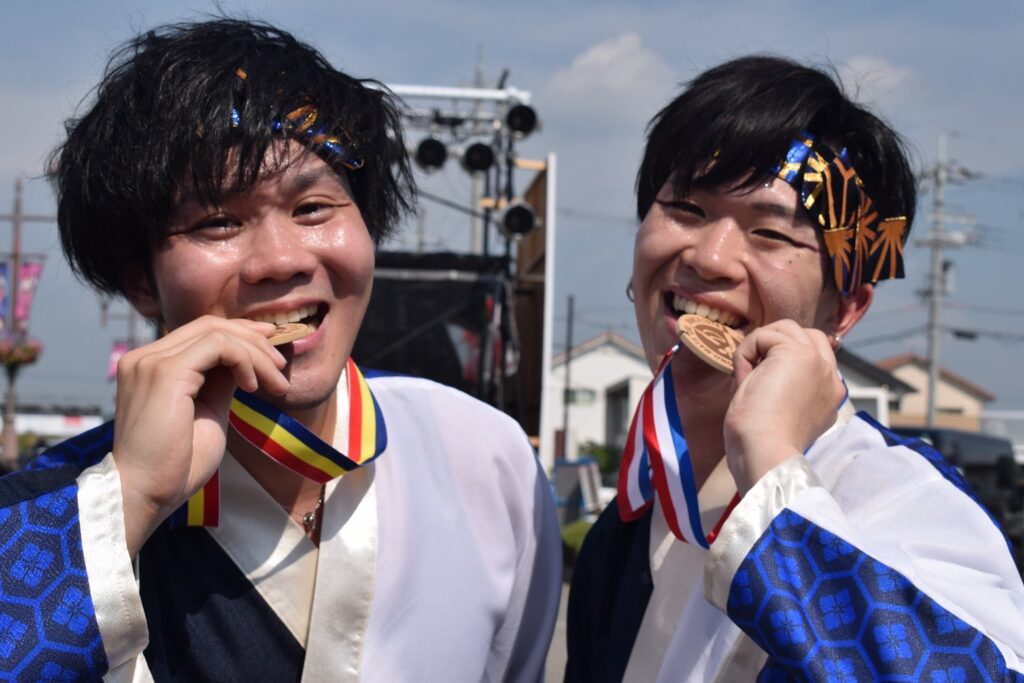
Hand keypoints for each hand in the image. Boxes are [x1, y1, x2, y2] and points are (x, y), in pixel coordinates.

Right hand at [112, 316, 288, 556]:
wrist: (145, 494)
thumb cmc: (175, 466)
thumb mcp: (206, 413)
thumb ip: (219, 384)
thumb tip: (244, 364)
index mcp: (150, 367)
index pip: (199, 333)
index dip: (240, 335)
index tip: (272, 351)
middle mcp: (145, 357)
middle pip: (209, 325)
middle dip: (254, 340)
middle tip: (281, 367)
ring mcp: (151, 361)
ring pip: (217, 333)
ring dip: (256, 354)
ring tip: (275, 384)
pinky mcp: (165, 372)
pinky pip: (218, 346)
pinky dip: (244, 360)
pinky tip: (252, 387)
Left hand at [723, 320, 843, 493]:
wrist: (763, 453)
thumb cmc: (761, 443)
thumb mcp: (781, 410)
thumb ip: (785, 386)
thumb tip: (762, 363)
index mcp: (830, 395)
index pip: (814, 357)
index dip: (783, 361)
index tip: (763, 387)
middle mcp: (830, 377)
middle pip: (807, 334)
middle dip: (776, 344)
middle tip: (755, 373)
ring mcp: (817, 363)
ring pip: (786, 328)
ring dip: (760, 346)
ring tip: (748, 376)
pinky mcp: (798, 354)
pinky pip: (763, 336)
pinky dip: (745, 353)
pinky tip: (743, 380)